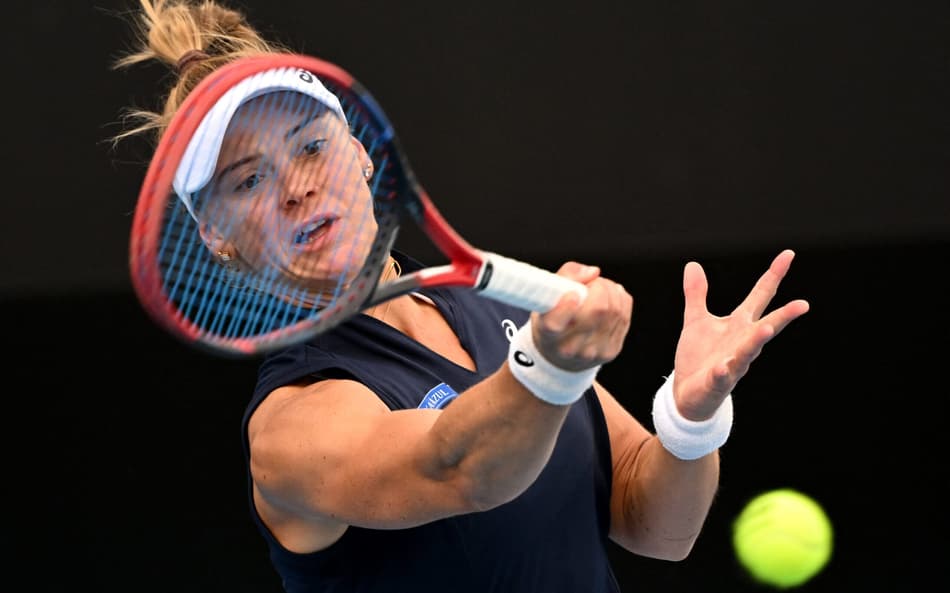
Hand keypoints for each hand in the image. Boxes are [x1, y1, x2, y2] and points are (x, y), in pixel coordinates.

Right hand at [530, 262, 631, 371]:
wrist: (559, 355)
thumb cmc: (553, 319)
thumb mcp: (546, 298)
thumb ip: (566, 276)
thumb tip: (594, 272)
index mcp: (548, 334)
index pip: (555, 323)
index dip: (567, 306)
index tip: (573, 293)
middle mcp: (569, 347)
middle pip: (597, 310)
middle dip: (599, 286)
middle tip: (591, 283)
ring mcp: (592, 352)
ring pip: (615, 311)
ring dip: (611, 290)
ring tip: (600, 288)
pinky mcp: (611, 351)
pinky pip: (624, 316)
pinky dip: (620, 300)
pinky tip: (611, 298)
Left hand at [672, 249, 809, 419]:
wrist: (688, 393)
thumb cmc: (699, 356)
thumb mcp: (696, 320)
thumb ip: (697, 294)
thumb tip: (693, 264)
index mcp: (739, 325)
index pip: (760, 296)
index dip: (773, 275)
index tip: (788, 254)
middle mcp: (741, 343)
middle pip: (766, 325)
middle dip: (784, 316)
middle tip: (804, 304)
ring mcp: (732, 363)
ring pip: (748, 351)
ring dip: (757, 341)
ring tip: (766, 329)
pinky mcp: (717, 381)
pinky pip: (722, 376)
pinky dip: (723, 371)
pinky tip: (723, 366)